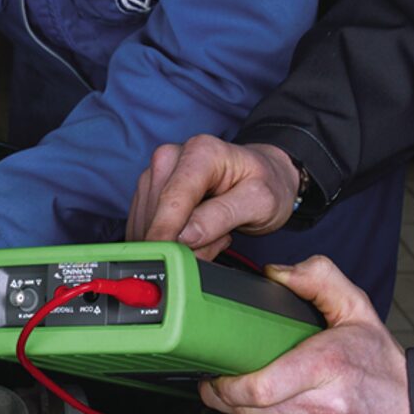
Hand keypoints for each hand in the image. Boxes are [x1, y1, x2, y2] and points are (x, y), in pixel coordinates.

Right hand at [126, 135, 300, 258]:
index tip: (165, 260)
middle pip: (158, 214)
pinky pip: (148, 225)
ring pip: (149, 223)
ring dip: (178, 242)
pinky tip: (197, 231)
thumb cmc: (265, 183)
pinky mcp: (149, 189)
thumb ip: (221, 217)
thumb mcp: (260, 201)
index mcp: (200, 153)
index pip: (172, 199)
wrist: (264, 173)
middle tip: (220, 239)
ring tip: (213, 232)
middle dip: (182, 242)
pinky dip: (170, 238)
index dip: (165, 233)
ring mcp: (157, 172)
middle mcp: (171, 157)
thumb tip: (184, 236)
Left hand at [200, 256, 408, 413]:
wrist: (411, 401)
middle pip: (251, 412)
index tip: (215, 374)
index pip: (261, 388)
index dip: (228, 386)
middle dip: (223, 398)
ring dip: (239, 412)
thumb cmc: (378, 359)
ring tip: (234, 393)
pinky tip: (258, 408)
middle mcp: (322, 404)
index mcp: (326, 366)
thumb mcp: (357, 307)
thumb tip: (275, 273)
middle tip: (215, 381)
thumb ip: (318, 278)